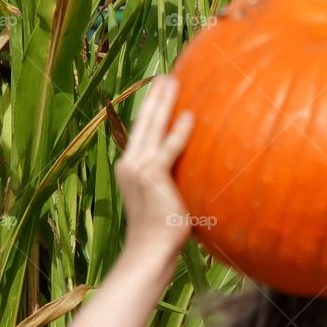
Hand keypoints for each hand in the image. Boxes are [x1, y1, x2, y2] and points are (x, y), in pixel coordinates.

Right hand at [116, 75, 194, 256]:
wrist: (149, 250)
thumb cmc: (163, 232)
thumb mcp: (165, 199)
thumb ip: (173, 180)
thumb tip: (197, 171)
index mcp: (130, 167)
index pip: (141, 132)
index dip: (150, 110)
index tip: (159, 90)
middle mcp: (130, 163)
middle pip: (143, 122)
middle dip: (154, 97)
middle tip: (165, 75)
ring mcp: (139, 169)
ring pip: (152, 128)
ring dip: (163, 103)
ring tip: (172, 81)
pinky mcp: (152, 177)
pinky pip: (169, 149)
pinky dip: (180, 132)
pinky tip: (190, 115)